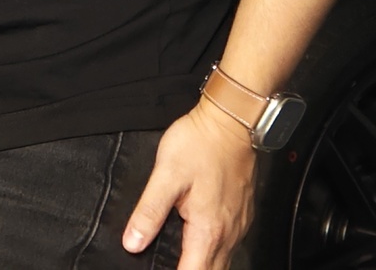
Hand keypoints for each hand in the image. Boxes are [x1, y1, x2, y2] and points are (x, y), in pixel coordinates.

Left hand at [123, 101, 257, 269]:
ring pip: (222, 263)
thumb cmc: (201, 143)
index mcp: (207, 230)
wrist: (231, 120)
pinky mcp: (242, 214)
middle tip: (171, 264)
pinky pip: (230, 246)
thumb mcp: (166, 174)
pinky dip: (215, 253)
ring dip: (203, 266)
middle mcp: (227, 234)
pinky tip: (201, 243)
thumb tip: (133, 242)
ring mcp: (238, 225)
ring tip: (183, 259)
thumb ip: (149, 210)